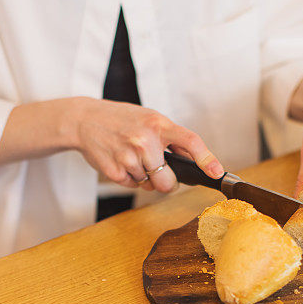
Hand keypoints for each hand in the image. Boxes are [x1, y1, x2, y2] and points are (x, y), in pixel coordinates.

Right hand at [73, 98, 222, 192]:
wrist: (85, 119)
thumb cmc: (122, 119)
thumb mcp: (150, 118)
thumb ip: (171, 138)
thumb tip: (193, 161)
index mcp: (158, 124)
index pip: (190, 141)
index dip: (207, 159)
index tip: (217, 172)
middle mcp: (144, 140)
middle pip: (168, 181)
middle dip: (167, 183)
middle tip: (159, 172)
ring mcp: (128, 156)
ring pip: (148, 184)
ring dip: (144, 177)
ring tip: (131, 157)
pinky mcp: (114, 170)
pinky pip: (132, 185)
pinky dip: (129, 178)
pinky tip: (120, 161)